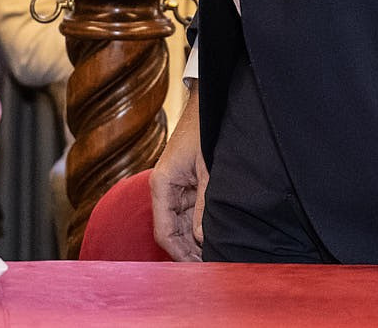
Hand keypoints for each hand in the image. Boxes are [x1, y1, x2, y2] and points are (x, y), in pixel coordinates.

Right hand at [151, 88, 206, 260]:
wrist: (205, 107)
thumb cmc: (203, 133)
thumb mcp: (208, 171)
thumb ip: (204, 205)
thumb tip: (200, 239)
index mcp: (162, 185)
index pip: (164, 232)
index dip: (178, 254)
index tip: (197, 270)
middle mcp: (163, 190)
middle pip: (171, 233)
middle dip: (188, 253)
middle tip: (211, 269)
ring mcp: (173, 189)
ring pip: (179, 227)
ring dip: (193, 244)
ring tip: (215, 259)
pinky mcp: (184, 187)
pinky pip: (187, 215)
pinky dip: (197, 229)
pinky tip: (212, 241)